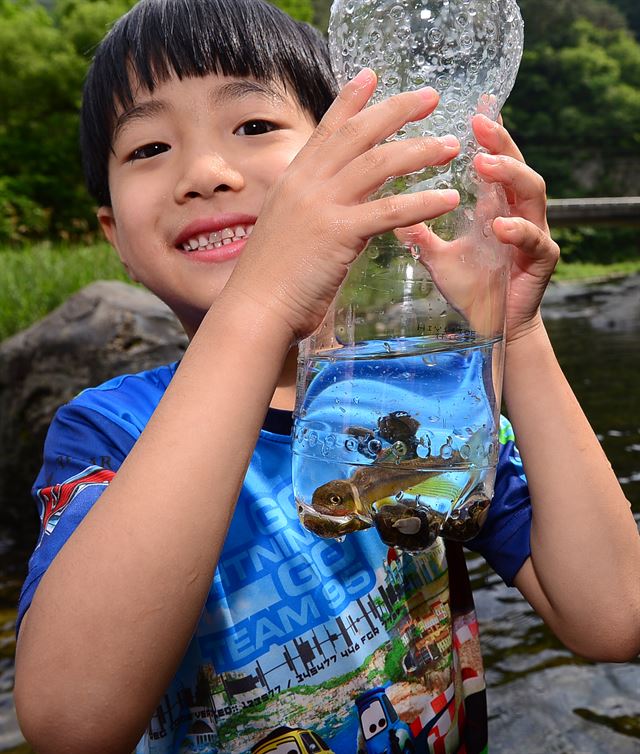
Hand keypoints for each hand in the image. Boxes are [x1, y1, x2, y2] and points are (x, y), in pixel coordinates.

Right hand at [226, 69, 460, 342]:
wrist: (255, 309)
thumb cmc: (271, 279)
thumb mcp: (288, 229)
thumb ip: (313, 208)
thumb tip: (339, 203)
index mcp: (293, 180)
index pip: (326, 129)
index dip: (351, 100)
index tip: (372, 75)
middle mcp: (306, 183)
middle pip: (358, 134)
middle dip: (397, 110)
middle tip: (430, 97)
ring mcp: (320, 205)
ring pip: (378, 163)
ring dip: (419, 151)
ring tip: (451, 146)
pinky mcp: (338, 234)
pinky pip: (390, 211)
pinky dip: (423, 203)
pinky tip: (447, 199)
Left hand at [395, 114, 559, 342]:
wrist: (492, 328)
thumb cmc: (470, 288)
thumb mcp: (437, 256)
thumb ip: (419, 230)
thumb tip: (386, 208)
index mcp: (494, 205)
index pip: (491, 160)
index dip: (485, 134)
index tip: (470, 105)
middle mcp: (517, 211)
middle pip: (515, 164)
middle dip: (500, 141)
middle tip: (479, 121)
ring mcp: (533, 233)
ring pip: (532, 192)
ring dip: (510, 175)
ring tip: (485, 164)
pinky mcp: (541, 260)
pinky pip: (535, 240)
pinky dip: (519, 230)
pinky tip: (501, 226)